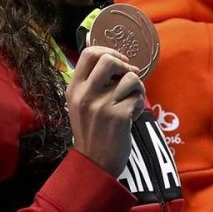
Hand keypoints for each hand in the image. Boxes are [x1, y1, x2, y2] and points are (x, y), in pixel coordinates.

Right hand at [66, 46, 144, 175]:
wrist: (95, 163)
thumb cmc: (91, 130)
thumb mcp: (81, 103)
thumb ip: (91, 81)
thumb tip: (112, 56)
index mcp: (74, 88)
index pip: (88, 54)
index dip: (108, 50)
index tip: (119, 60)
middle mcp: (85, 94)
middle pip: (109, 59)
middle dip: (124, 65)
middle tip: (128, 75)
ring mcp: (102, 105)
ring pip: (129, 77)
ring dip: (136, 87)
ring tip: (131, 99)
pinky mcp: (119, 116)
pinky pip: (137, 97)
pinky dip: (138, 104)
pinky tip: (131, 115)